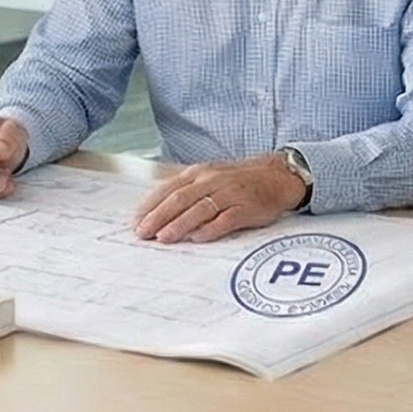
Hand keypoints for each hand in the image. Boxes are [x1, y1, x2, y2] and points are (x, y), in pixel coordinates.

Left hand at [133, 156, 307, 243]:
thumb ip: (185, 188)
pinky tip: (197, 238)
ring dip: (179, 224)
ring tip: (163, 238)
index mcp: (199, 173)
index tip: (135, 221)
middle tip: (143, 233)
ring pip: (199, 209)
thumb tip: (156, 206)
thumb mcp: (209, 175)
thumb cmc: (238, 180)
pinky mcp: (246, 207)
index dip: (150, 205)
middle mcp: (212, 181)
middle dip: (158, 217)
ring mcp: (230, 193)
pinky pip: (226, 219)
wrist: (277, 175)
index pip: (168, 189)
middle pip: (180, 199)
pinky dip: (210, 229)